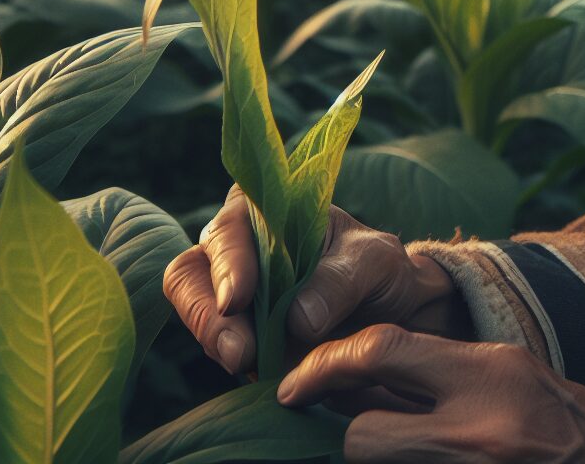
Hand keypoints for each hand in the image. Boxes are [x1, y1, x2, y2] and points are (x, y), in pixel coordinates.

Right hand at [164, 186, 470, 375]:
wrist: (393, 309)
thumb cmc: (379, 269)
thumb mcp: (375, 262)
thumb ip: (340, 280)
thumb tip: (298, 318)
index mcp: (265, 211)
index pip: (229, 228)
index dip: (227, 262)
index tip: (240, 298)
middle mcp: (236, 248)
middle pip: (191, 273)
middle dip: (208, 313)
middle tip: (238, 351)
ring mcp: (228, 293)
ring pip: (196, 312)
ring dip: (214, 341)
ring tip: (245, 363)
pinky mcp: (235, 334)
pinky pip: (216, 348)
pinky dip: (231, 361)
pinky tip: (257, 373)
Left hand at [278, 325, 584, 463]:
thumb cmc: (576, 422)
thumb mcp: (511, 373)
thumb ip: (438, 370)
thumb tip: (355, 373)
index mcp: (490, 375)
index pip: (380, 351)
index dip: (324, 366)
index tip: (293, 385)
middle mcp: (480, 429)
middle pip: (364, 437)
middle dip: (349, 436)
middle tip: (341, 427)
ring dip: (375, 459)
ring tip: (390, 438)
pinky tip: (411, 460)